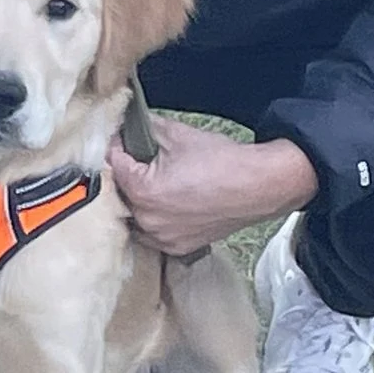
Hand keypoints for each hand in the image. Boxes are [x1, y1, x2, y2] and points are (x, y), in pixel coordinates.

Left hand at [106, 119, 317, 258]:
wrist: (259, 186)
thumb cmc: (223, 162)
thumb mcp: (177, 135)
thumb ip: (144, 129)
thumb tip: (128, 125)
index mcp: (142, 192)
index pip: (114, 166)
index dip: (118, 148)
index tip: (123, 139)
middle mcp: (148, 221)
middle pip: (120, 193)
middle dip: (126, 174)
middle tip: (138, 158)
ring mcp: (163, 238)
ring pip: (134, 217)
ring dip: (137, 200)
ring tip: (152, 181)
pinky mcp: (179, 247)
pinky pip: (153, 234)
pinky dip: (153, 219)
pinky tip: (166, 204)